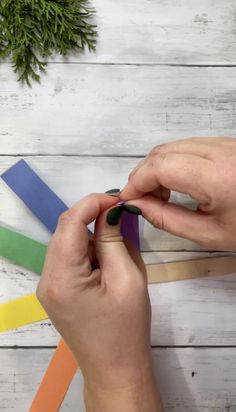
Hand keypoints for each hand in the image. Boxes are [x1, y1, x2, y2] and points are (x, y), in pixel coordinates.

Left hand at [36, 194, 161, 411]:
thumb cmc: (127, 327)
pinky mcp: (56, 291)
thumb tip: (109, 210)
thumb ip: (114, 239)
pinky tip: (107, 264)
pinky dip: (89, 252)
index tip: (118, 199)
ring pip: (68, 244)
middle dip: (93, 219)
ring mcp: (48, 287)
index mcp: (62, 277)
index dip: (93, 203)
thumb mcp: (127, 277)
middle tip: (122, 218)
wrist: (116, 369)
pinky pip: (69, 259)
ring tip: (119, 251)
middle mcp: (46, 279)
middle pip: (65, 232)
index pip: (70, 223)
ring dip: (92, 237)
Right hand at [121, 137, 235, 250]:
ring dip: (157, 167)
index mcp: (217, 177)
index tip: (126, 200)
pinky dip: (173, 162)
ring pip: (174, 146)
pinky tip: (176, 183)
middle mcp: (221, 151)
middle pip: (164, 151)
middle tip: (141, 199)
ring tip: (158, 194)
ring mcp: (226, 143)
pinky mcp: (228, 143)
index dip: (137, 181)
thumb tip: (136, 204)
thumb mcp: (209, 234)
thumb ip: (168, 219)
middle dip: (144, 174)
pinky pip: (189, 145)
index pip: (161, 166)